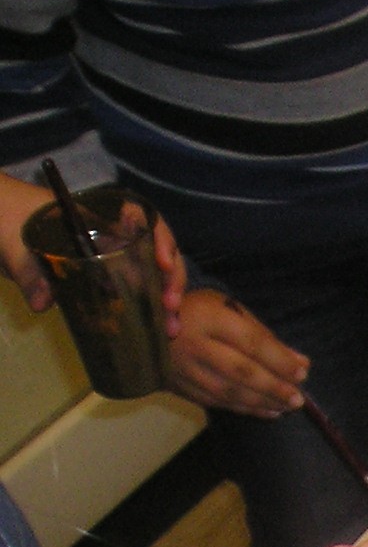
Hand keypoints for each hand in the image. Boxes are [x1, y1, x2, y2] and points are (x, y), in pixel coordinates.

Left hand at [2, 171, 188, 321]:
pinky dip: (145, 310)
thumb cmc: (6, 215)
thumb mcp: (13, 242)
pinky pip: (131, 291)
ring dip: (164, 302)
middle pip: (156, 252)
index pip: (145, 220)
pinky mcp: (100, 278)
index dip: (163, 240)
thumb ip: (27, 270)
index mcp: (99, 216)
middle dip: (172, 280)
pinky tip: (154, 331)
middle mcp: (112, 235)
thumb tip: (43, 304)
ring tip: (170, 329)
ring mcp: (108, 257)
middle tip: (171, 308)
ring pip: (150, 275)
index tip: (163, 264)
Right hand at [168, 289, 306, 415]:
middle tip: (299, 399)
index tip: (302, 373)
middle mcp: (194, 344)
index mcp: (208, 317)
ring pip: (229, 392)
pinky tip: (268, 411)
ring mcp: (183, 368)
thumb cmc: (196, 312)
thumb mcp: (227, 309)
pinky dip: (246, 409)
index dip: (279, 360)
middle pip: (241, 371)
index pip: (251, 342)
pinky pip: (217, 402)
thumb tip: (300, 362)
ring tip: (288, 406)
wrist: (141, 324)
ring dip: (263, 402)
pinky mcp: (178, 386)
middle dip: (274, 388)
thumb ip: (264, 335)